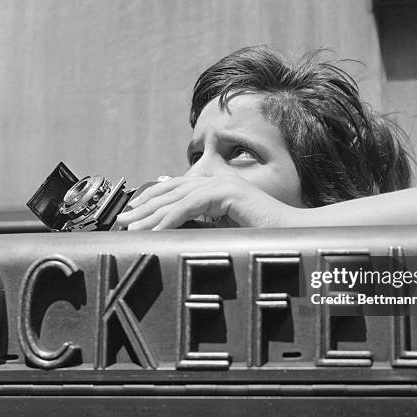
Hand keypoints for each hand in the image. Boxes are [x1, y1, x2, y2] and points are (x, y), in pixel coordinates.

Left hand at [115, 174, 296, 229]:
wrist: (292, 234)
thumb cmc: (265, 235)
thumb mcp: (227, 229)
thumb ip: (205, 225)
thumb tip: (178, 233)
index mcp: (217, 187)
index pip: (177, 190)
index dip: (153, 201)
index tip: (134, 215)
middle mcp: (217, 181)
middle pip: (171, 191)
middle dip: (144, 207)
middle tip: (123, 221)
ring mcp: (222, 184)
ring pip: (177, 197)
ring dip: (151, 214)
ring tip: (132, 227)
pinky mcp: (227, 192)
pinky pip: (190, 205)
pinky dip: (170, 218)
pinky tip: (156, 230)